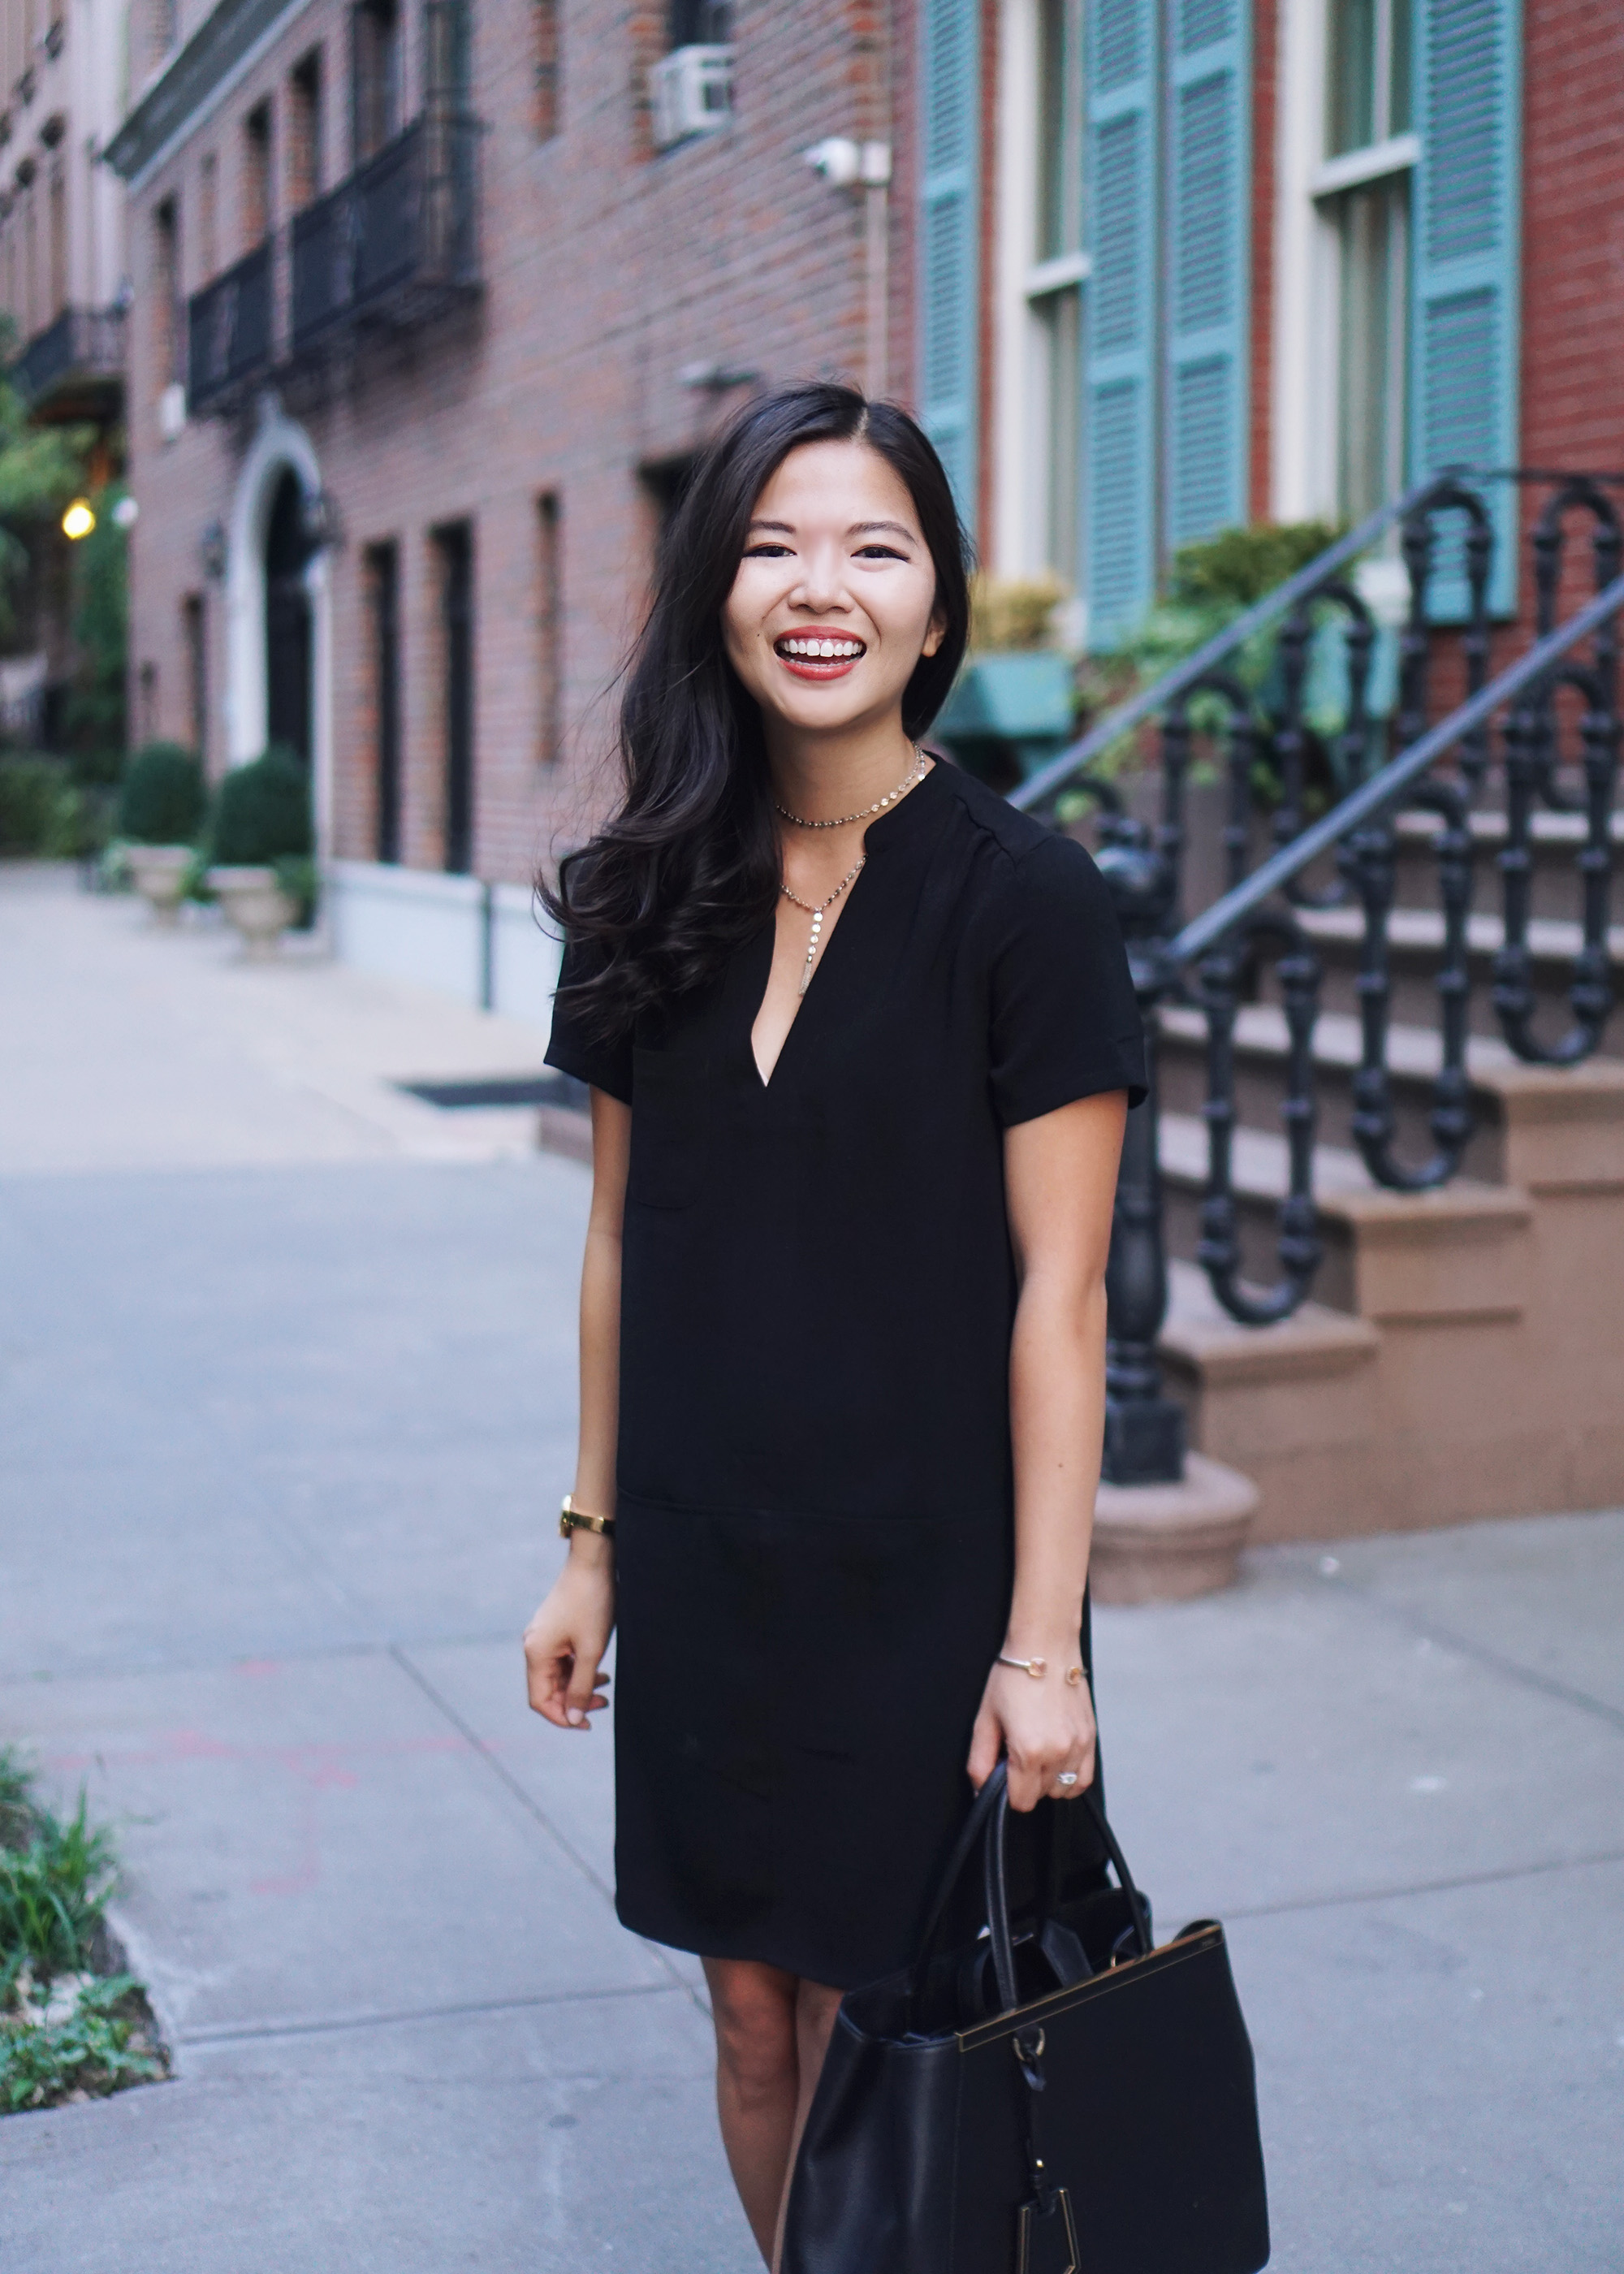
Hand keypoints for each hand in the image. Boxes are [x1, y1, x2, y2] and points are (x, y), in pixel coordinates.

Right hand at [523, 1547, 614, 1729]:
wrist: (593, 1562)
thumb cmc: (592, 1603)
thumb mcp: (591, 1651)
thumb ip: (580, 1687)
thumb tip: (573, 1719)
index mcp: (536, 1654)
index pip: (540, 1701)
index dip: (562, 1717)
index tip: (587, 1723)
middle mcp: (533, 1646)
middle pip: (548, 1689)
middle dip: (574, 1701)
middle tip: (603, 1703)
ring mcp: (542, 1637)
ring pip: (556, 1675)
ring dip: (578, 1685)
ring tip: (605, 1686)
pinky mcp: (554, 1629)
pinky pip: (561, 1660)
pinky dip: (578, 1669)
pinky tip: (598, 1670)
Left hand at [967, 1656, 1096, 1812]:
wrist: (1045, 1646)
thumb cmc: (1012, 1677)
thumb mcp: (985, 1719)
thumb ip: (979, 1761)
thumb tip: (980, 1790)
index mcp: (1029, 1751)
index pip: (1021, 1802)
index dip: (1006, 1793)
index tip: (1002, 1772)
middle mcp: (1058, 1753)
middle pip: (1040, 1797)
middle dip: (1024, 1784)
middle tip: (1015, 1754)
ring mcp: (1078, 1746)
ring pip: (1063, 1790)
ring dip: (1047, 1781)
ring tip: (1035, 1755)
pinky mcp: (1090, 1738)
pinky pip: (1084, 1778)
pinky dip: (1069, 1778)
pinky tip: (1055, 1761)